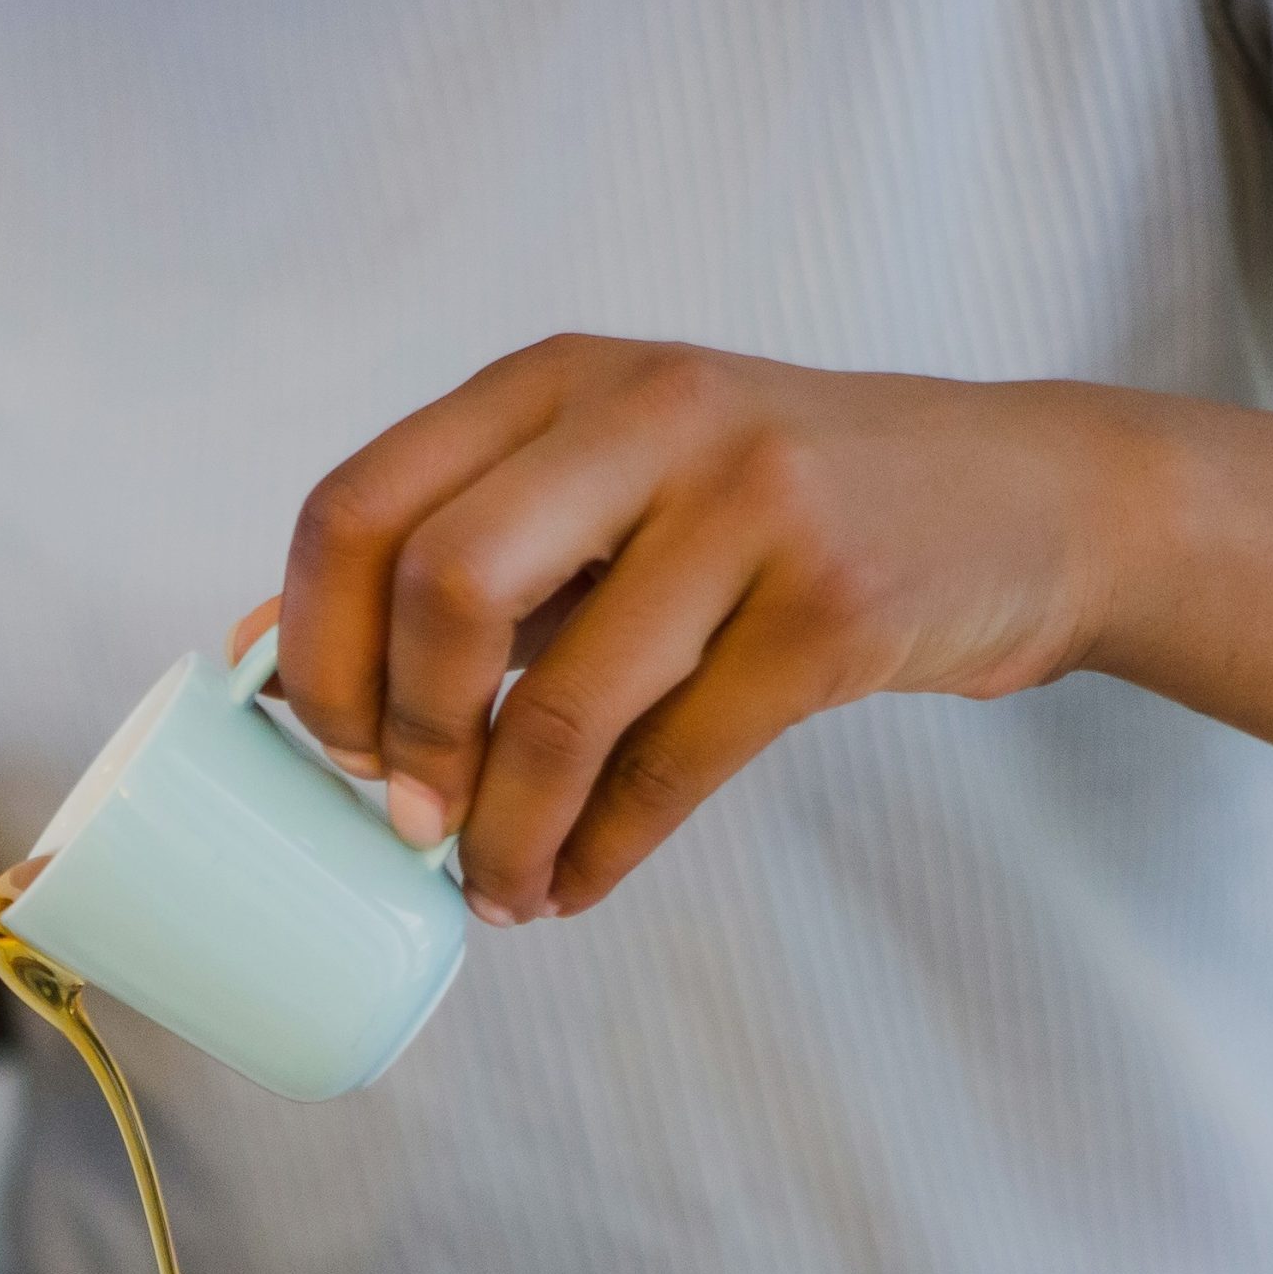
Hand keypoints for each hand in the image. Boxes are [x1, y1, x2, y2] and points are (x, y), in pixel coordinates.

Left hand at [236, 336, 1143, 921]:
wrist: (1017, 501)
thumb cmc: (759, 514)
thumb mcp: (593, 491)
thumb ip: (444, 557)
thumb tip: (255, 654)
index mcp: (551, 382)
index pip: (358, 509)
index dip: (315, 654)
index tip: (336, 749)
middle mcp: (644, 412)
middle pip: (443, 586)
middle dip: (408, 737)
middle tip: (411, 822)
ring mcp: (752, 499)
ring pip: (567, 704)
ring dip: (508, 834)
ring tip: (499, 891)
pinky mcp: (837, 603)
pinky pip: (674, 765)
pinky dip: (602, 852)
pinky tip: (575, 884)